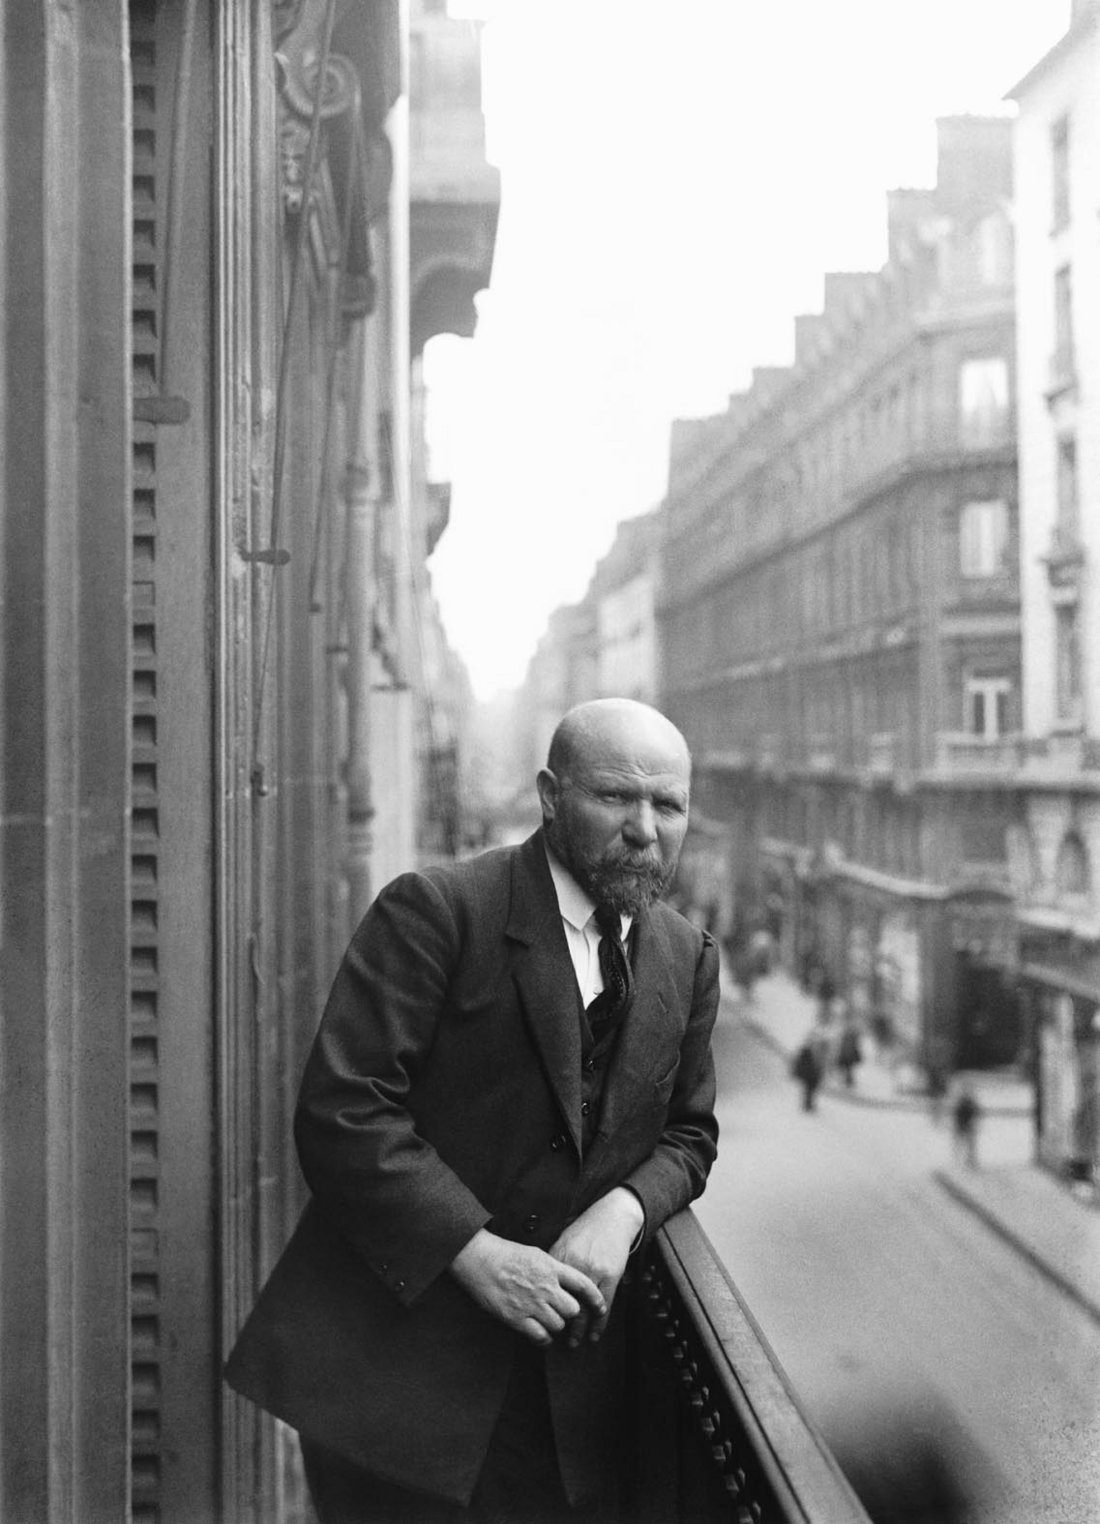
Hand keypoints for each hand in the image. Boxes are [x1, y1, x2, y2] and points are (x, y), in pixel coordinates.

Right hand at [449, 1230, 605, 1345]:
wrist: (479, 1259)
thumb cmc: (504, 1253)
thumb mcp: (535, 1253)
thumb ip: (553, 1268)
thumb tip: (566, 1280)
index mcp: (551, 1267)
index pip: (583, 1284)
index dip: (595, 1298)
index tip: (601, 1307)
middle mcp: (545, 1286)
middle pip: (572, 1310)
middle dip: (569, 1313)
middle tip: (561, 1312)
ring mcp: (531, 1303)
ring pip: (558, 1325)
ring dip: (555, 1326)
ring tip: (547, 1321)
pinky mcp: (516, 1318)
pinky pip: (540, 1336)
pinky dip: (543, 1339)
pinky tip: (540, 1334)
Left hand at [548, 1188, 643, 1346]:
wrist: (611, 1217)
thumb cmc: (585, 1229)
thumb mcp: (563, 1241)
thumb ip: (553, 1262)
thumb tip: (540, 1281)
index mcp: (560, 1258)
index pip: (548, 1289)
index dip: (542, 1307)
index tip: (537, 1320)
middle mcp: (575, 1266)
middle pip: (564, 1301)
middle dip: (559, 1322)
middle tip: (553, 1337)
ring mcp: (594, 1272)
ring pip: (584, 1307)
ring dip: (579, 1328)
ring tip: (573, 1342)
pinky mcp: (611, 1276)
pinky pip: (604, 1305)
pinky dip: (599, 1322)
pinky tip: (595, 1334)